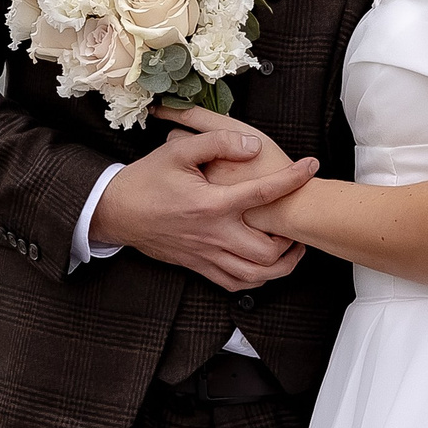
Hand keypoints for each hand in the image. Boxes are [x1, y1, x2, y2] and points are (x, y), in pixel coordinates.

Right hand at [93, 123, 317, 291]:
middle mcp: (214, 234)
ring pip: (256, 275)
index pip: (265, 193)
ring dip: (281, 265)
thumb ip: (218, 143)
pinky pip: (234, 284)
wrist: (116, 211)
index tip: (311, 167)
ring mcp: (207, 255)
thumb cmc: (147, 179)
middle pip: (269, 250)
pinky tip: (262, 264)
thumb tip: (254, 145)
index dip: (293, 178)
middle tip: (300, 222)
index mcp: (213, 204)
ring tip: (291, 248)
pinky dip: (255, 278)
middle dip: (293, 240)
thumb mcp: (178, 150)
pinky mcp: (198, 266)